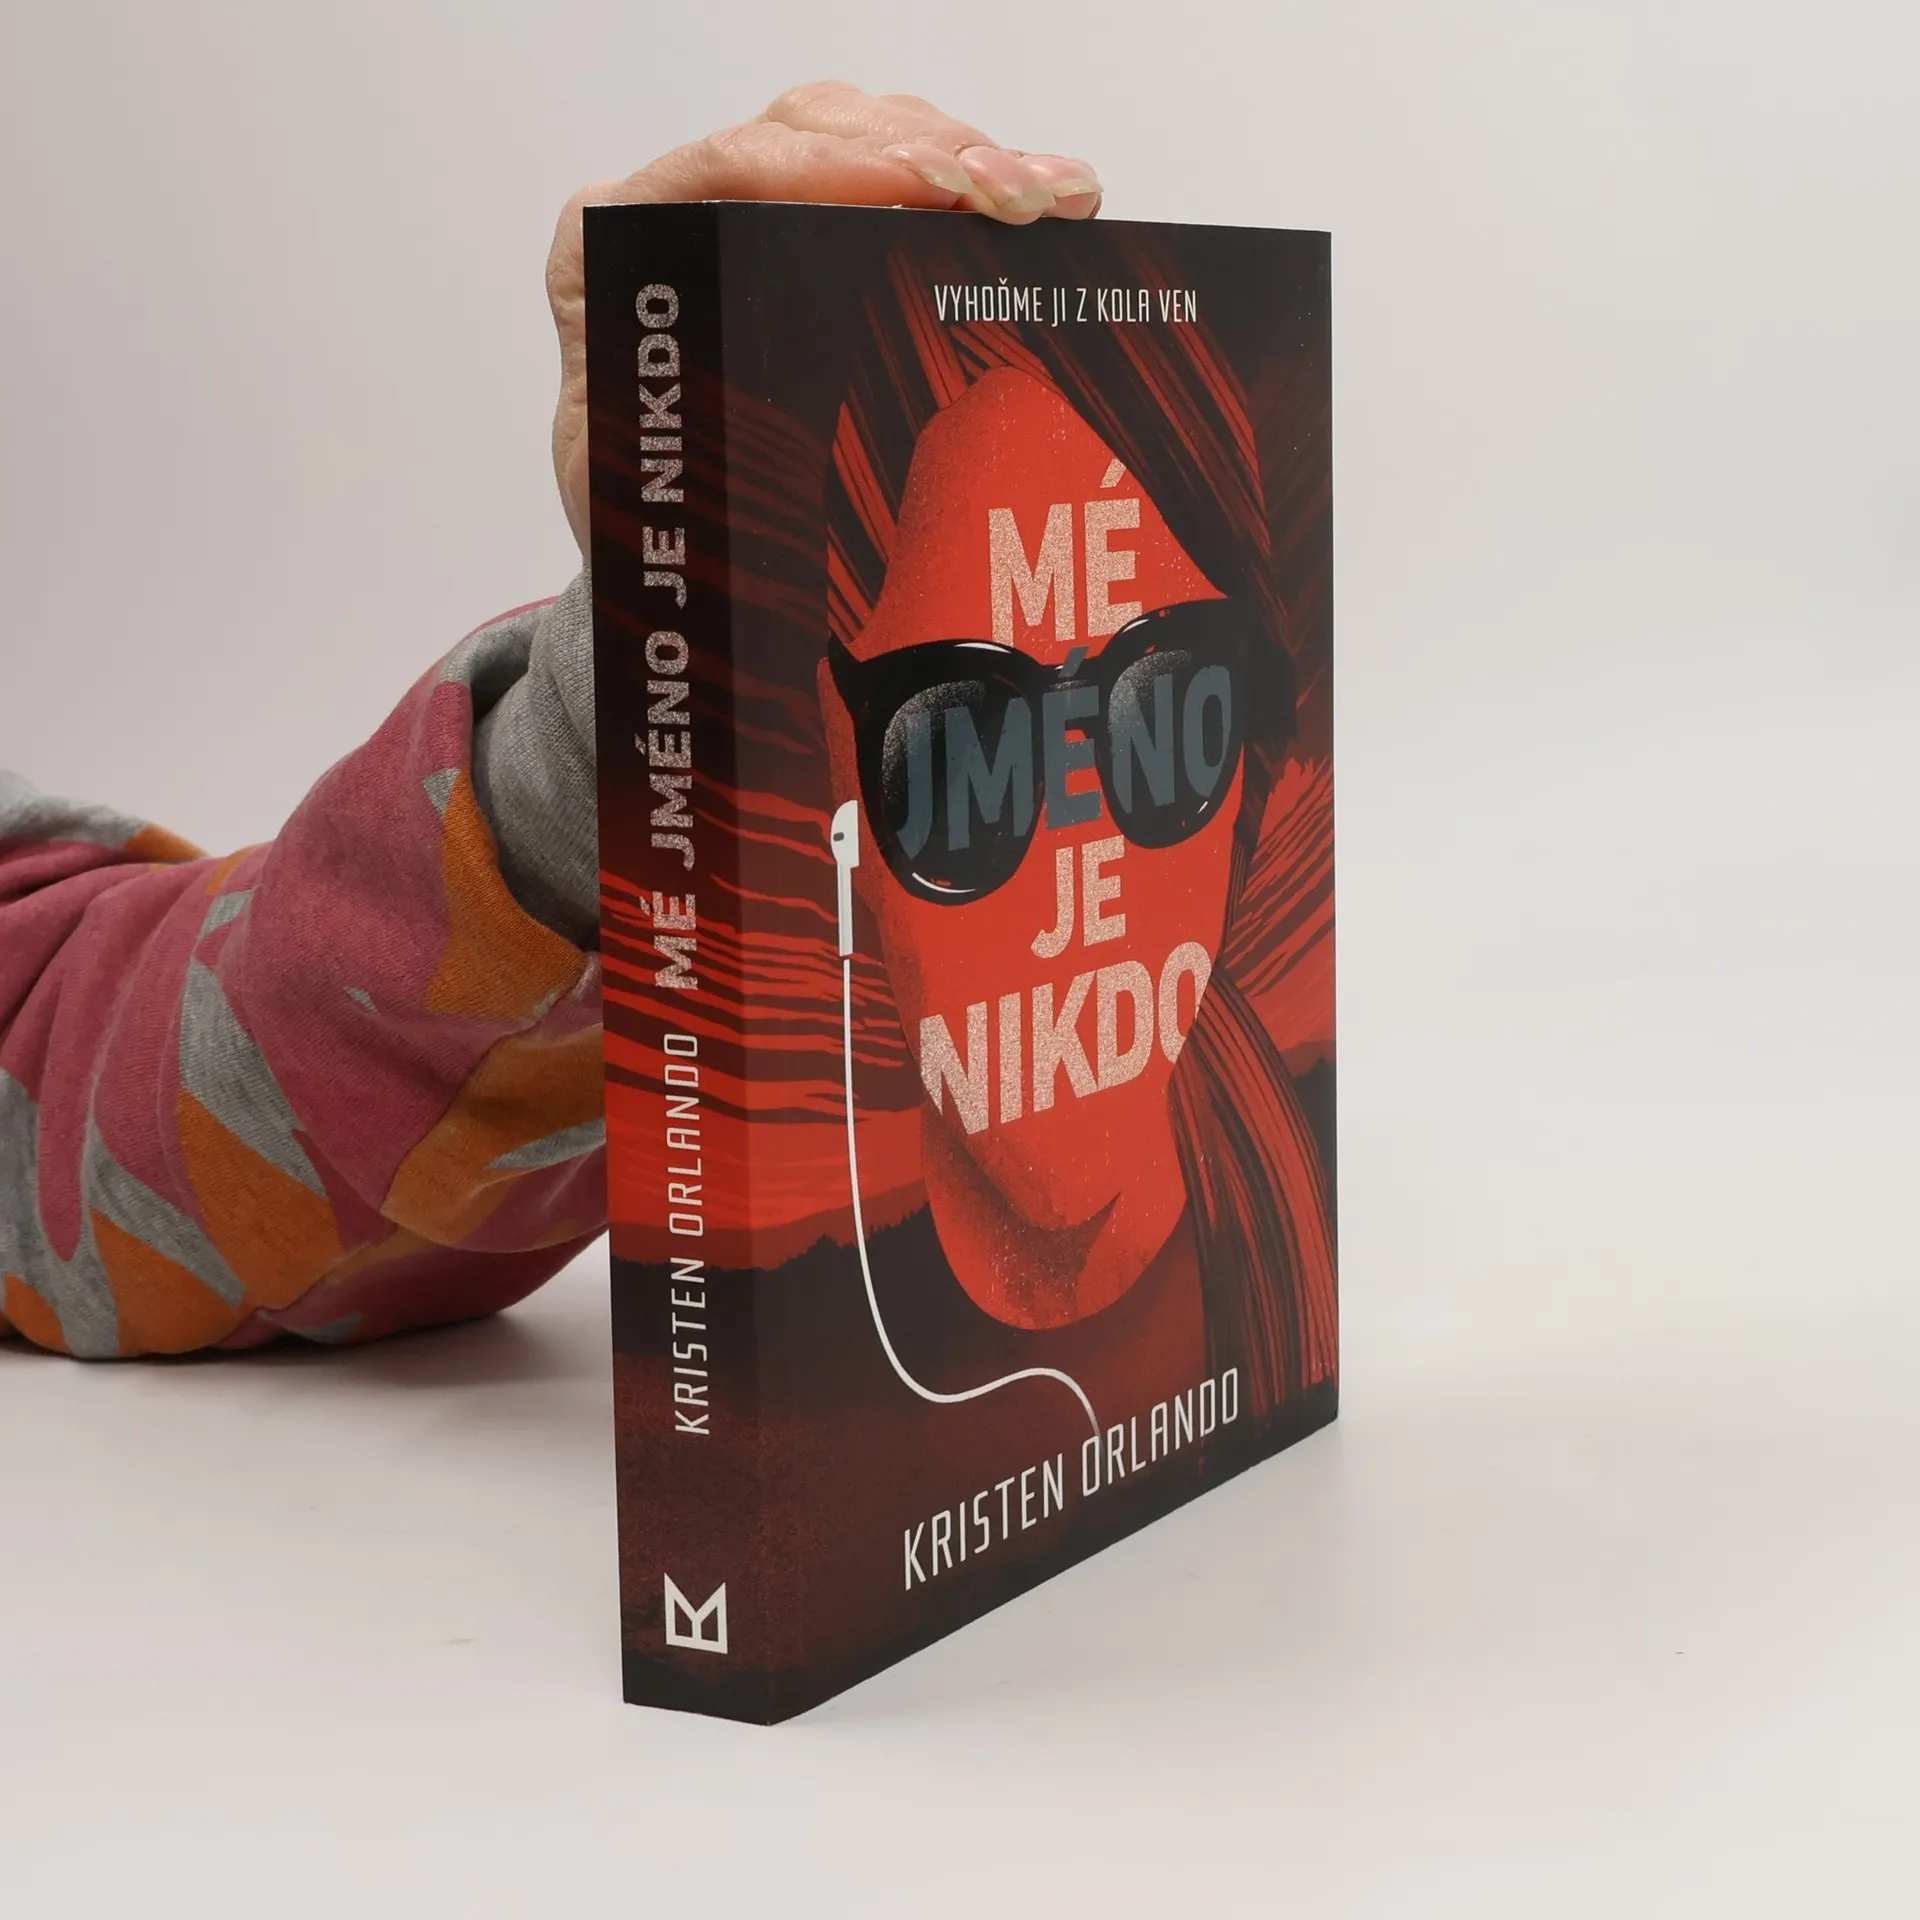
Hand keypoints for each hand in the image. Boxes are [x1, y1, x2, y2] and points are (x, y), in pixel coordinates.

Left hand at [546, 81, 1102, 552]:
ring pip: (867, 133)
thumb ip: (648, 434)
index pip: (727, 168)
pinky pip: (899, 169)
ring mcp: (754, 202)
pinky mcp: (815, 218)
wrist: (657, 532)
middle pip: (813, 129)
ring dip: (972, 159)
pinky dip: (978, 181)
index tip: (927, 191)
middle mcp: (680, 203)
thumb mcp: (627, 484)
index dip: (834, 168)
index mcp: (615, 244)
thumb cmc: (644, 508)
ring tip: (1056, 197)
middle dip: (932, 154)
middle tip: (1020, 200)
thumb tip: (713, 404)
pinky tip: (1053, 197)